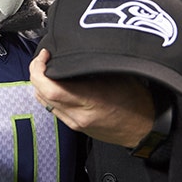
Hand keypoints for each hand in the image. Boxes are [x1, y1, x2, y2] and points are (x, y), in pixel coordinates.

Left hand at [29, 49, 156, 147]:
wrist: (145, 129)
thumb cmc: (137, 102)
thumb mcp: (119, 76)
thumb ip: (93, 66)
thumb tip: (75, 53)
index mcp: (89, 100)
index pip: (50, 88)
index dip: (39, 70)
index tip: (45, 55)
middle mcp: (78, 114)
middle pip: (42, 95)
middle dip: (36, 74)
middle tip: (44, 59)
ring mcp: (75, 123)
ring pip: (44, 102)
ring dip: (41, 85)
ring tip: (49, 69)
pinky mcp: (76, 127)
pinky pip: (53, 109)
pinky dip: (49, 95)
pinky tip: (58, 84)